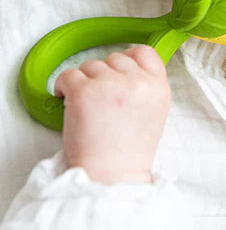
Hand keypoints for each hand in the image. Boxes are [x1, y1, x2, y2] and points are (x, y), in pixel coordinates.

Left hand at [54, 45, 170, 184]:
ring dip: (85, 81)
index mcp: (158, 87)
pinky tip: (67, 101)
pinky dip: (63, 86)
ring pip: (91, 65)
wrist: (112, 176)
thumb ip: (146, 86)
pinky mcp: (84, 91)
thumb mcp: (155, 112)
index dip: (129, 57)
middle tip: (100, 97)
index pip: (145, 52)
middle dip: (105, 74)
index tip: (117, 70)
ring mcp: (110, 84)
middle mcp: (137, 82)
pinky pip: (68, 74)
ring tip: (86, 105)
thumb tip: (125, 68)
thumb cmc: (130, 150)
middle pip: (115, 58)